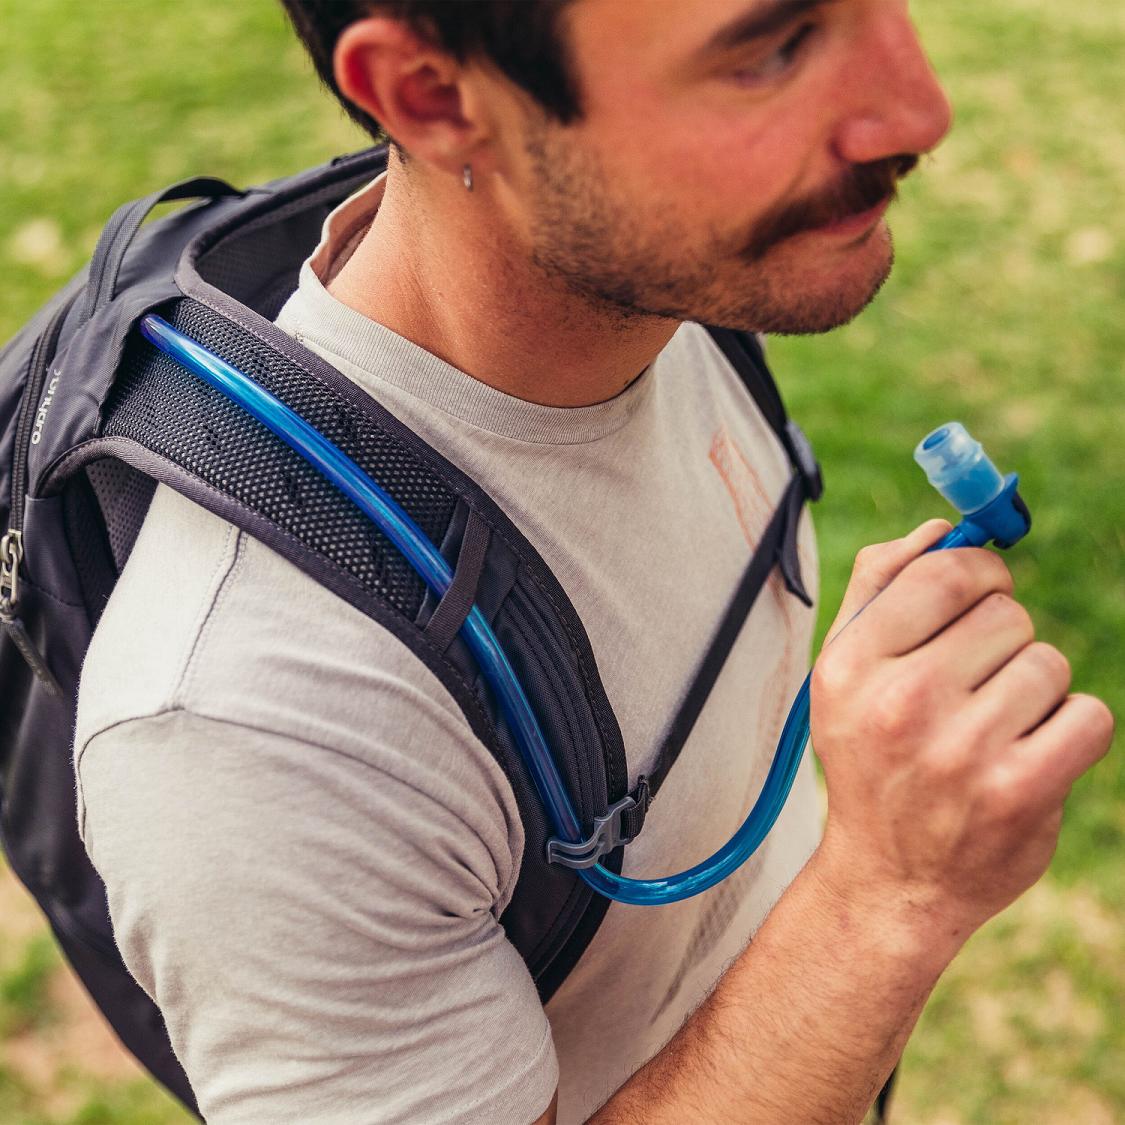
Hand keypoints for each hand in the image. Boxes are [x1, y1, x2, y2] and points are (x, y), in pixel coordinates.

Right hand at [810, 519, 1114, 946]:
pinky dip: (1070, 730)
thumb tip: (943, 528)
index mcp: (851, 665)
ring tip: (993, 728)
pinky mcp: (1021, 792)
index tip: (982, 592)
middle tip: (973, 684)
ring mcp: (963, 750)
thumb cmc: (871, 760)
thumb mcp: (844, 673)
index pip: (945, 571)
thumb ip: (880, 588)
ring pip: (1048, 663)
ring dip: (1034, 690)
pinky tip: (1028, 756)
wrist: (891, 880)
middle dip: (1001, 639)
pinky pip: (1088, 714)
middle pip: (1005, 613)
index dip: (979, 571)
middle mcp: (901, 703)